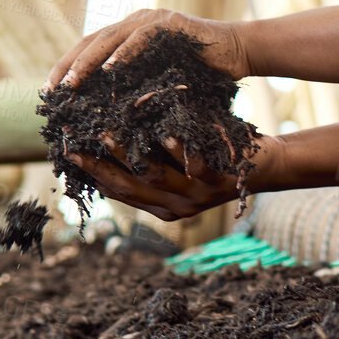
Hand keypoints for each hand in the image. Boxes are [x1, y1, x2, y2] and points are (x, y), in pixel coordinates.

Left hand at [45, 9, 248, 90]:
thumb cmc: (202, 74)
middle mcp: (137, 21)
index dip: (66, 68)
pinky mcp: (172, 23)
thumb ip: (135, 88)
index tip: (49, 94)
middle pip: (92, 41)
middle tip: (53, 91)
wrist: (240, 54)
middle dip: (69, 66)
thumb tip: (103, 116)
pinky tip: (109, 70)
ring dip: (88, 62)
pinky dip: (124, 53)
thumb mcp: (160, 83)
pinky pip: (142, 37)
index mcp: (130, 34)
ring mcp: (153, 19)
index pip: (90, 49)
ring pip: (110, 38)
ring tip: (72, 84)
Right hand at [66, 129, 283, 221]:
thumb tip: (108, 134)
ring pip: (155, 179)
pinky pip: (194, 169)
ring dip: (130, 155)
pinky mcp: (220, 183)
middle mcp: (176, 207)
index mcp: (161, 206)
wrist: (269, 166)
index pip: (117, 191)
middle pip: (129, 188)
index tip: (68, 150)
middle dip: (100, 165)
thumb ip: (149, 157)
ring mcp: (197, 197)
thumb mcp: (179, 162)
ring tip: (111, 132)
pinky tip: (166, 132)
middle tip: (77, 142)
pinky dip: (178, 150)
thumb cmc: (218, 156)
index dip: (92, 172)